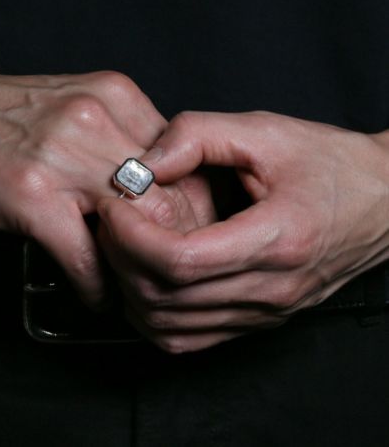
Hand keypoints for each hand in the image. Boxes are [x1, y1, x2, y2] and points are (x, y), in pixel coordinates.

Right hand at [0, 27, 215, 307]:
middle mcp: (97, 120)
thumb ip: (120, 139)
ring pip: (137, 227)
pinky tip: (97, 296)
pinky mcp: (28, 194)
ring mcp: (62, 156)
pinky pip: (85, 255)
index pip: (186, 161)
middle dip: (179, 245)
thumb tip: (159, 189)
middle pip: (172, 195)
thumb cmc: (0, 117)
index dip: (198, 210)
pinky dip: (97, 286)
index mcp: (117, 97)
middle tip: (175, 274)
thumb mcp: (75, 108)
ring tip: (138, 289)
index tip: (194, 239)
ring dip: (139, 270)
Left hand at [98, 110, 388, 351]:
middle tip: (110, 220)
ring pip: (170, 327)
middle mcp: (269, 289)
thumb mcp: (266, 131)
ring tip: (122, 247)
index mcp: (276, 239)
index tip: (114, 205)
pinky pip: (190, 339)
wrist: (384, 202)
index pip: (180, 260)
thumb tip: (145, 164)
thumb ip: (199, 136)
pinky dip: (154, 316)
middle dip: (120, 259)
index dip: (131, 236)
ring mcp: (263, 311)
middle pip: (165, 298)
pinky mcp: (257, 318)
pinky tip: (144, 281)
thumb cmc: (331, 165)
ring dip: (130, 290)